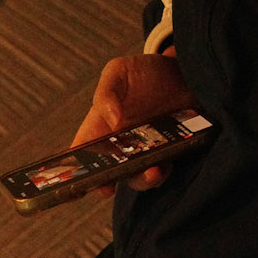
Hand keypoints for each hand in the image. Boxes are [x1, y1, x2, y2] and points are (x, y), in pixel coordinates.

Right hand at [73, 52, 194, 192]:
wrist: (183, 70)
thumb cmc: (144, 71)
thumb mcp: (119, 71)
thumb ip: (107, 93)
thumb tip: (111, 120)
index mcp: (99, 128)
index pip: (80, 157)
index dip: (74, 176)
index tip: (75, 187)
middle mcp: (120, 146)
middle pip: (109, 175)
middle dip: (109, 183)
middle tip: (109, 184)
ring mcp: (146, 153)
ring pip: (139, 177)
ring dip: (143, 178)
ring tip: (152, 170)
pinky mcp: (171, 154)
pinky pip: (166, 170)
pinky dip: (166, 170)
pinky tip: (170, 160)